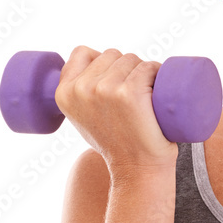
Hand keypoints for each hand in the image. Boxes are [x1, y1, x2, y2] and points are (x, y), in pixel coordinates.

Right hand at [54, 46, 177, 174]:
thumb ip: (78, 92)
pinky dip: (158, 73)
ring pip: (132, 59)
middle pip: (112, 54)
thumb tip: (90, 59)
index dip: (102, 62)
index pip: (82, 52)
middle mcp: (81, 88)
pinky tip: (158, 89)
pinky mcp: (130, 92)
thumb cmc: (114, 143)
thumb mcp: (81, 117)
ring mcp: (105, 89)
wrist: (136, 169)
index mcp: (63, 92)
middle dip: (126, 68)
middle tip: (134, 97)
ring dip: (144, 72)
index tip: (114, 81)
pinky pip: (149, 67)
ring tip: (145, 98)